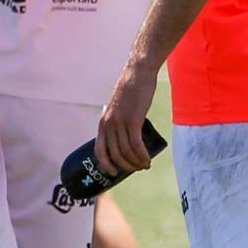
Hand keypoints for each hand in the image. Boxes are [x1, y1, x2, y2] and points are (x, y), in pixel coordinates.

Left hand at [97, 61, 159, 175]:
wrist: (138, 74)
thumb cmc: (130, 91)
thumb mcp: (118, 108)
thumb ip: (117, 121)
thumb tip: (123, 136)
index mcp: (103, 123)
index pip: (99, 150)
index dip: (105, 164)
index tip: (113, 173)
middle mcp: (108, 125)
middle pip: (115, 155)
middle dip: (126, 166)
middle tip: (137, 169)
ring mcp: (120, 123)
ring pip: (127, 152)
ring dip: (137, 162)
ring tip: (145, 165)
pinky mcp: (133, 120)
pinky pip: (136, 145)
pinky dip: (142, 156)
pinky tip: (148, 160)